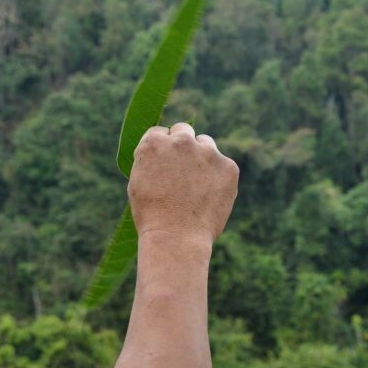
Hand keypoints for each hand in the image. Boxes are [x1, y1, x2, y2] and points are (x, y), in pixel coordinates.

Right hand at [127, 122, 238, 244]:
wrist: (176, 237)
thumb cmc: (152, 216)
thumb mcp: (138, 182)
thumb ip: (151, 161)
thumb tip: (163, 154)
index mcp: (154, 142)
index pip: (160, 133)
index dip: (162, 149)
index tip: (164, 163)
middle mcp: (181, 141)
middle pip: (183, 131)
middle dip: (182, 145)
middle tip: (182, 170)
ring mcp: (208, 152)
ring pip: (205, 145)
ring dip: (201, 158)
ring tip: (195, 187)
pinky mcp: (228, 166)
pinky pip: (222, 166)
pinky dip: (217, 178)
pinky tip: (208, 198)